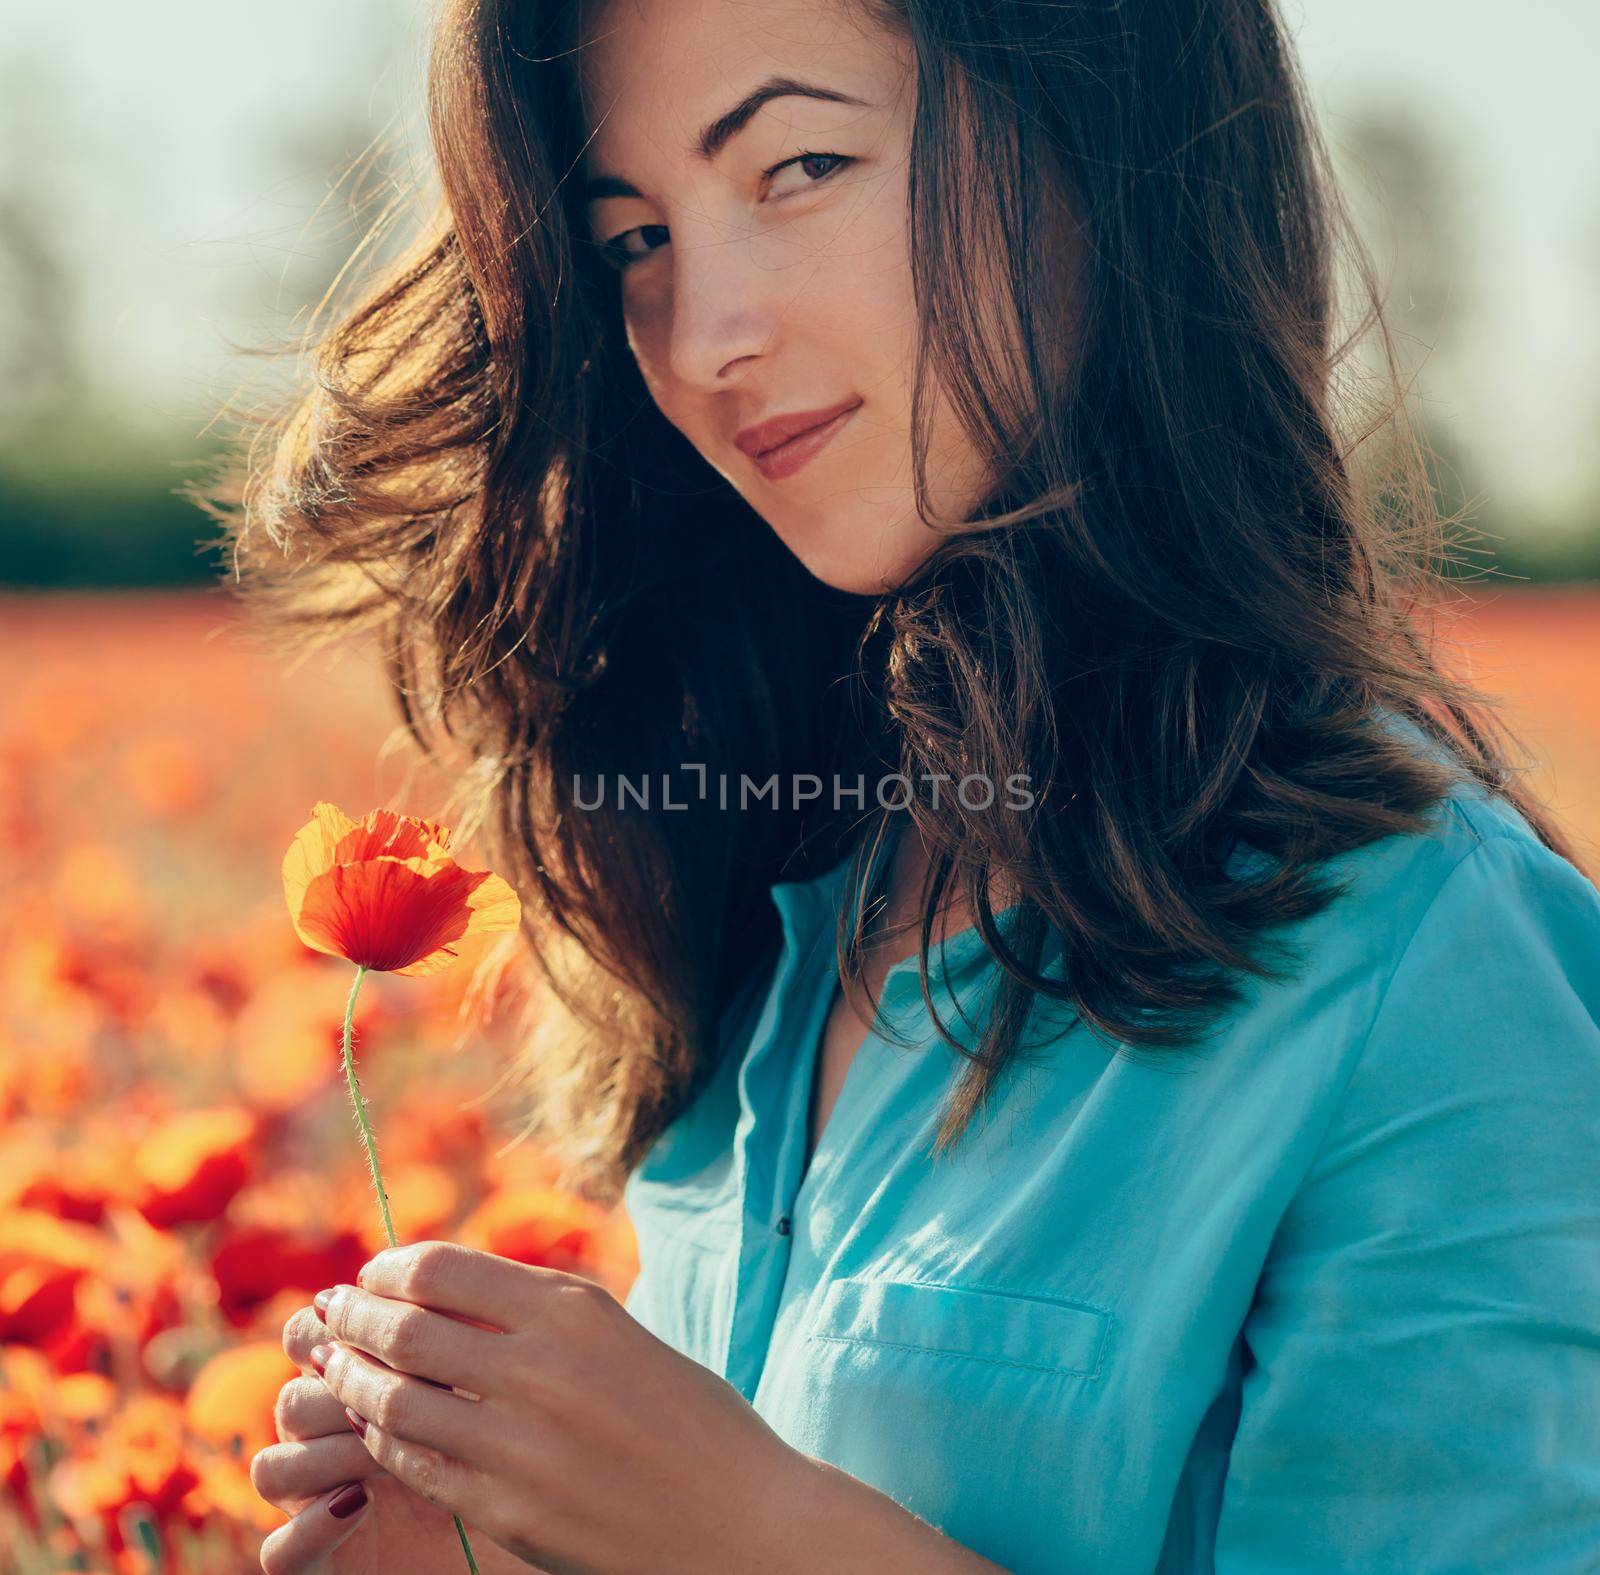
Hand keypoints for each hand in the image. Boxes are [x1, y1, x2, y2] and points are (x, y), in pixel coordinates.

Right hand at [267, 1316, 529, 1573]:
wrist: (506, 1540)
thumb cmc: (501, 1459)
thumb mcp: (485, 1398)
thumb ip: (461, 1346)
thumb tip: (464, 1295)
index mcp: (351, 1385)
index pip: (309, 1335)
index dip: (344, 1323)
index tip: (416, 1323)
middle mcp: (325, 1440)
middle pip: (290, 1398)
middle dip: (340, 1390)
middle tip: (409, 1389)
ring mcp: (315, 1503)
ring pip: (275, 1468)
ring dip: (328, 1454)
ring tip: (385, 1455)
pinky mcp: (317, 1564)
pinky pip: (279, 1550)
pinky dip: (311, 1527)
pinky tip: (360, 1503)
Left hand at [295, 1241, 821, 1572]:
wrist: (742, 1523)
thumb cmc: (692, 1424)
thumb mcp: (624, 1339)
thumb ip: (546, 1317)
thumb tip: (457, 1295)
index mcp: (573, 1310)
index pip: (443, 1270)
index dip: (391, 1268)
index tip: (372, 1275)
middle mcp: (538, 1367)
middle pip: (406, 1328)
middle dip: (354, 1318)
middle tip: (328, 1315)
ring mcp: (518, 1443)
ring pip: (396, 1401)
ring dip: (353, 1381)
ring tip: (334, 1370)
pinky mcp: (507, 1510)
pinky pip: (418, 1467)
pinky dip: (384, 1443)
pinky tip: (376, 1432)